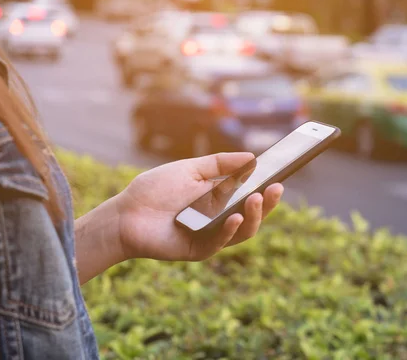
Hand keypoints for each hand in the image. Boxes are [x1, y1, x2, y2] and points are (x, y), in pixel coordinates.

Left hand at [115, 153, 283, 261]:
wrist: (125, 213)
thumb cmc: (156, 190)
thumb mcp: (190, 169)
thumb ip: (220, 164)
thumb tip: (252, 157)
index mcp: (221, 200)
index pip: (252, 196)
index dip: (268, 188)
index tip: (280, 175)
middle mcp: (221, 219)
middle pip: (254, 215)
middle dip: (268, 203)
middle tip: (276, 187)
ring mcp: (212, 236)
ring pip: (243, 232)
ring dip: (253, 216)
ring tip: (257, 199)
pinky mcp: (198, 250)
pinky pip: (219, 242)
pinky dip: (229, 231)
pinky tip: (235, 218)